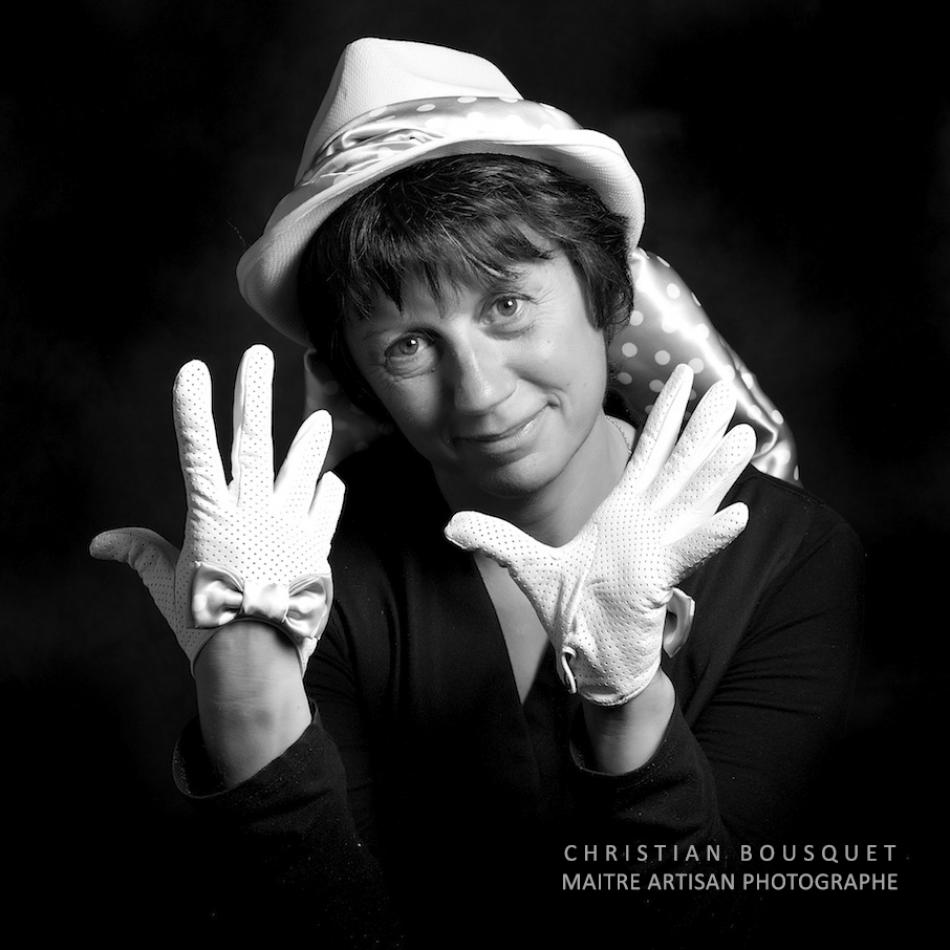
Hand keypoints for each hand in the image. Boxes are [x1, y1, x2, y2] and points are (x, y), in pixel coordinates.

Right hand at [90, 345, 344, 673]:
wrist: (255, 660)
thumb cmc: (205, 624)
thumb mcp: (169, 586)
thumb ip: (142, 554)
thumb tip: (100, 543)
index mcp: (212, 518)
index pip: (198, 452)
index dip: (193, 408)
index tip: (192, 368)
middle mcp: (252, 513)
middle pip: (253, 442)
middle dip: (253, 394)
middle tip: (259, 355)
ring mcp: (289, 528)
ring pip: (302, 469)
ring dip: (310, 439)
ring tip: (320, 415)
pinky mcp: (316, 549)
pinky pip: (327, 511)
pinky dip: (329, 494)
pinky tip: (333, 480)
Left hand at [444, 364, 754, 705]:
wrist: (591, 658)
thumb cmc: (572, 610)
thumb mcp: (526, 566)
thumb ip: (494, 539)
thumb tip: (450, 525)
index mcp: (622, 510)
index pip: (648, 451)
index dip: (666, 413)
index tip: (685, 376)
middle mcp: (647, 521)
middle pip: (680, 464)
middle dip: (702, 425)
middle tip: (727, 389)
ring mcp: (658, 547)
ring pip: (693, 498)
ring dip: (718, 469)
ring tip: (745, 437)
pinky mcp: (658, 578)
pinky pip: (689, 551)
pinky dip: (712, 534)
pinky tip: (737, 514)